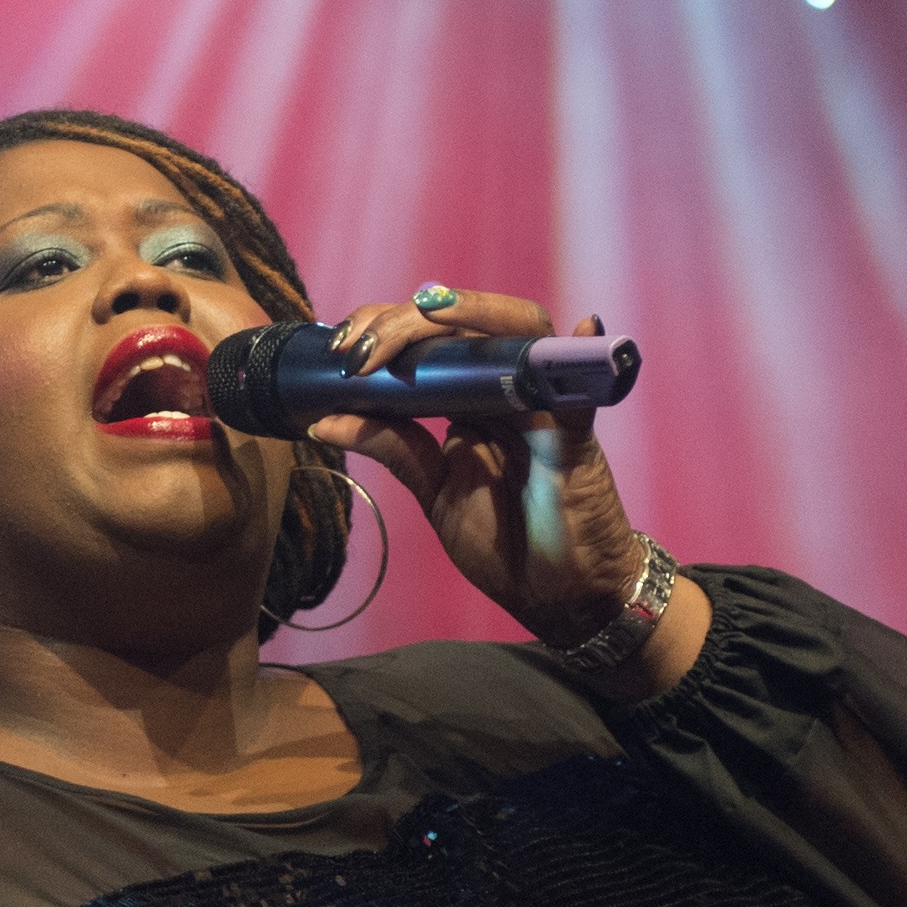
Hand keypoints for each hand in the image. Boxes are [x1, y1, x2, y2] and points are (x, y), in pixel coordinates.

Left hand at [300, 285, 653, 648]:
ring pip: (523, 335)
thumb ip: (394, 448)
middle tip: (364, 342)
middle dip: (411, 321)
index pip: (434, 340)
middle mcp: (510, 392)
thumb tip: (324, 419)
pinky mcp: (577, 440)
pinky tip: (579, 332)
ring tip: (429, 310)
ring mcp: (546, 409)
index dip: (389, 328)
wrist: (555, 595)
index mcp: (473, 401)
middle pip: (469, 326)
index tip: (341, 346)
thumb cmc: (505, 542)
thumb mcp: (436, 491)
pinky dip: (580, 360)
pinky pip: (582, 395)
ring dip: (476, 315)